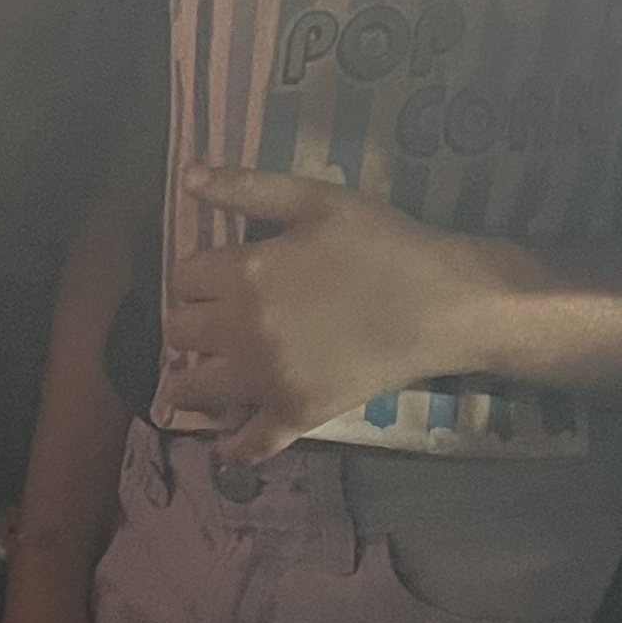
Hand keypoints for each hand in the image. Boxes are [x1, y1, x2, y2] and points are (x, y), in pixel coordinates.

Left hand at [164, 166, 501, 461]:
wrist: (442, 304)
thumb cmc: (383, 244)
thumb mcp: (317, 200)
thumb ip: (248, 188)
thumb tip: (187, 178)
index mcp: (245, 274)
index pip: (183, 276)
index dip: (197, 274)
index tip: (216, 276)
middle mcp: (243, 332)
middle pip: (179, 331)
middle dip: (189, 322)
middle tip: (210, 321)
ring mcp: (267, 380)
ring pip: (193, 390)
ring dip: (188, 380)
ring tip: (202, 373)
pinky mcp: (296, 415)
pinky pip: (247, 443)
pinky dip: (231, 444)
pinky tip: (226, 437)